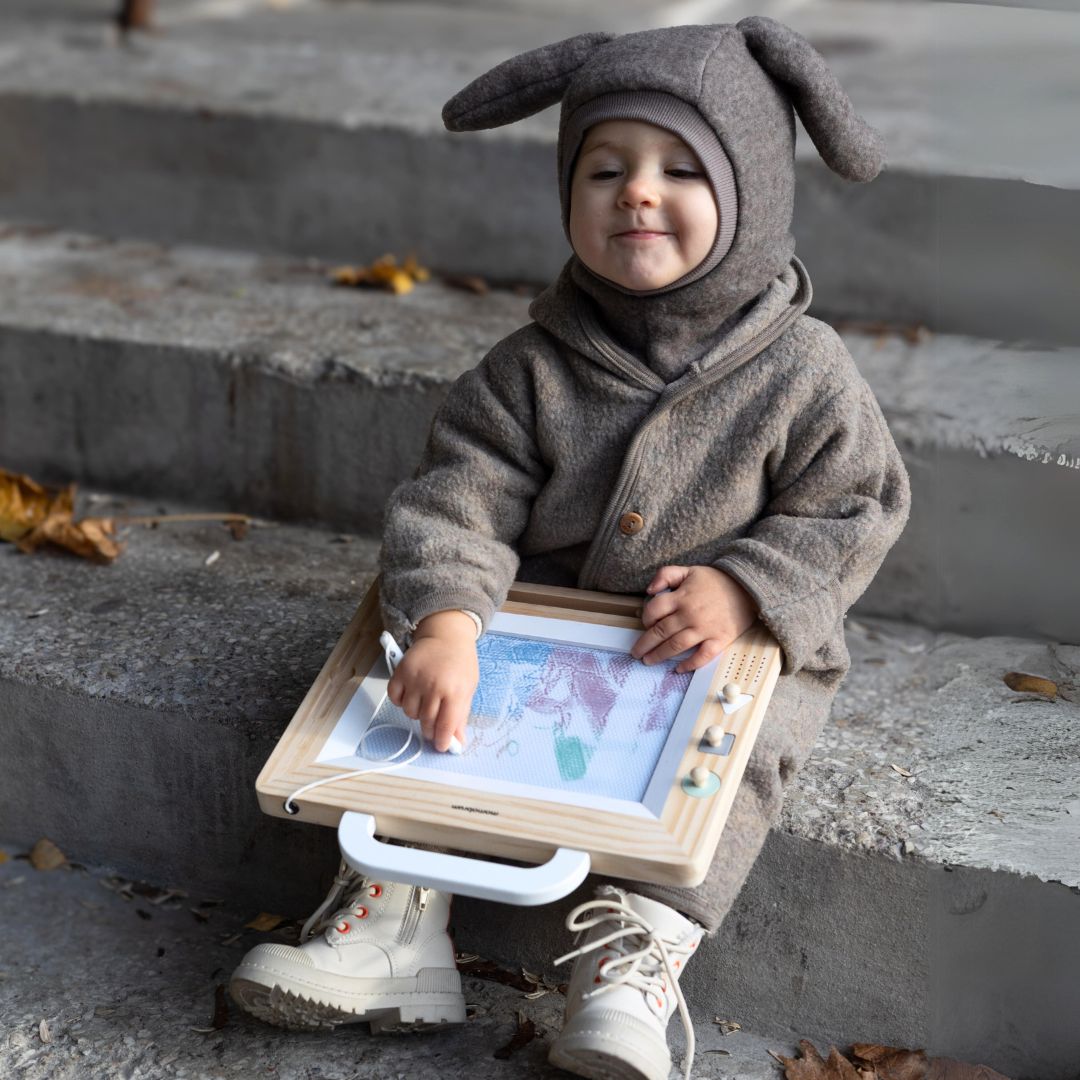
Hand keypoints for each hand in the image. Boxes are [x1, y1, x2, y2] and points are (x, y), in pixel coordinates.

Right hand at [386, 611, 478, 751]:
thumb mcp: (468, 688)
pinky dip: (401, 701)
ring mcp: (415, 678)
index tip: (442, 747)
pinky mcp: (401, 672)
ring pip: (409, 713)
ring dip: (416, 714)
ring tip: (425, 703)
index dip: (443, 741)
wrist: (447, 636)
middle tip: (433, 729)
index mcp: (455, 691)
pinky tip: (412, 695)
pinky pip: (395, 698)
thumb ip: (461, 715)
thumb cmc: (460, 662)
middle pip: (426, 722)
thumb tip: (457, 741)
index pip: (446, 725)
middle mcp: (434, 686)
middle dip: (430, 731)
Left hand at [631, 565, 758, 673]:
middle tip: (636, 653)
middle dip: (645, 644)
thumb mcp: (689, 570)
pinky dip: (690, 664)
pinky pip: (703, 656)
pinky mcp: (720, 639)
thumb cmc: (716, 581)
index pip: (654, 610)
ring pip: (676, 645)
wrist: (747, 588)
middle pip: (661, 631)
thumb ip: (666, 575)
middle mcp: (690, 614)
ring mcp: (705, 628)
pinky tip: (679, 669)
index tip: (645, 624)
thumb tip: (649, 590)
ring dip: (660, 655)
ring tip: (649, 661)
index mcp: (681, 597)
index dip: (645, 618)